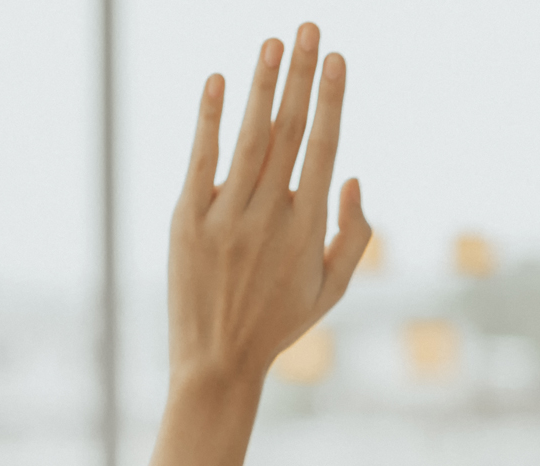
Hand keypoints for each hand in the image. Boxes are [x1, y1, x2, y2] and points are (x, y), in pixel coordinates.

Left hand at [169, 22, 369, 388]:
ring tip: (273, 43)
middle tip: (309, 29)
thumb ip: (353, 233)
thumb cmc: (282, 321)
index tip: (338, 60)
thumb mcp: (334, 287)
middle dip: (301, 76)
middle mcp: (268, 216)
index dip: (331, 101)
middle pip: (288, 131)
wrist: (218, 359)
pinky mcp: (186, 219)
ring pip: (248, 138)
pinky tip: (220, 81)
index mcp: (308, 230)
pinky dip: (210, 118)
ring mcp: (224, 215)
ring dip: (261, 85)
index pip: (323, 149)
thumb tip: (351, 176)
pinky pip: (200, 159)